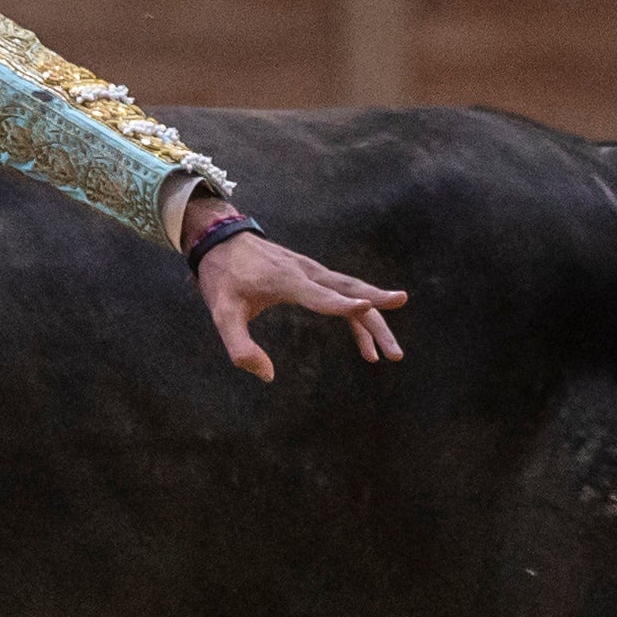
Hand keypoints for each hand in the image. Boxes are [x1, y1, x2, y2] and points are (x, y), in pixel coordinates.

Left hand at [188, 213, 404, 382]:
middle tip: (395, 354)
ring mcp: (315, 272)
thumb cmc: (223, 278)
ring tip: (390, 356)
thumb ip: (240, 347)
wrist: (223, 241)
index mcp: (287, 281)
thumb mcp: (222, 314)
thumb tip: (267, 375)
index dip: (343, 303)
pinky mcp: (315, 276)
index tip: (367, 305)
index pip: (321, 295)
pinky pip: (345, 296)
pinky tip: (366, 347)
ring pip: (356, 294)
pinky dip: (358, 319)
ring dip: (375, 323)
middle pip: (353, 295)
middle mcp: (308, 273)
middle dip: (376, 323)